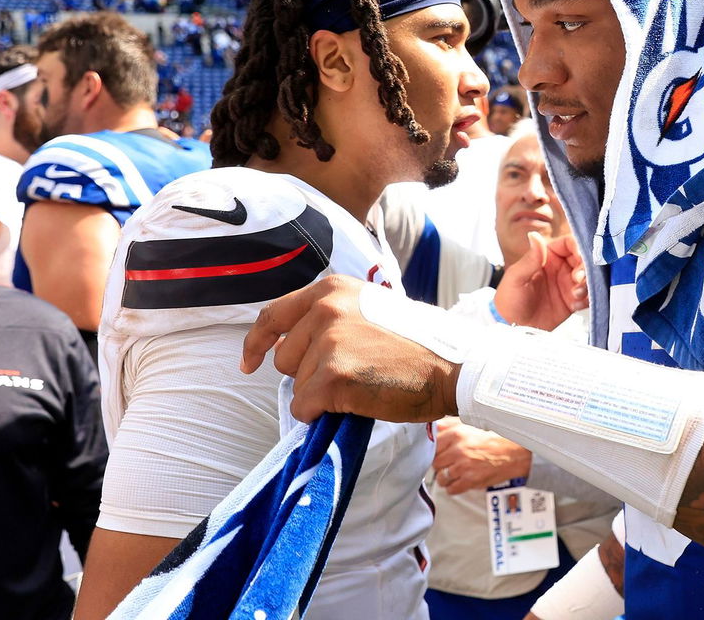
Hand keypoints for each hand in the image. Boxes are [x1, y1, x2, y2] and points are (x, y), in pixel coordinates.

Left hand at [242, 275, 459, 423]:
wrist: (454, 365)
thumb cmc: (419, 345)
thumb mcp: (371, 310)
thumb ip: (334, 318)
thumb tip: (296, 346)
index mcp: (332, 289)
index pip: (275, 315)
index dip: (257, 343)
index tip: (249, 363)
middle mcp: (325, 308)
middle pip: (285, 358)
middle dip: (308, 374)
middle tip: (352, 375)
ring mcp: (328, 341)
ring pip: (297, 386)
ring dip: (322, 394)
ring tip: (364, 383)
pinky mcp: (331, 376)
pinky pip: (305, 407)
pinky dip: (324, 414)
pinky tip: (357, 402)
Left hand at [433, 416, 531, 494]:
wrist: (516, 452)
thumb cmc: (496, 437)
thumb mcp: (471, 424)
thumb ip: (449, 425)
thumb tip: (432, 429)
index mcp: (457, 433)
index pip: (432, 445)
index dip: (435, 450)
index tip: (439, 452)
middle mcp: (458, 449)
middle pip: (435, 462)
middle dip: (440, 464)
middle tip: (448, 462)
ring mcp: (464, 466)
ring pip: (441, 477)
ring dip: (446, 477)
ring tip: (454, 473)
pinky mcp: (471, 481)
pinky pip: (451, 489)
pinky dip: (453, 487)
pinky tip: (460, 481)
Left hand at [494, 233, 587, 329]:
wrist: (513, 328)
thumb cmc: (509, 300)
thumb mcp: (516, 278)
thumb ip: (530, 258)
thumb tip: (534, 235)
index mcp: (546, 256)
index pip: (569, 243)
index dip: (578, 247)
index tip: (579, 258)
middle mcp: (560, 267)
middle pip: (583, 259)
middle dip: (585, 268)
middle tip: (578, 280)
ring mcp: (567, 284)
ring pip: (588, 277)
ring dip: (587, 285)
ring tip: (575, 295)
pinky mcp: (573, 300)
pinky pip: (588, 295)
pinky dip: (587, 299)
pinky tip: (575, 306)